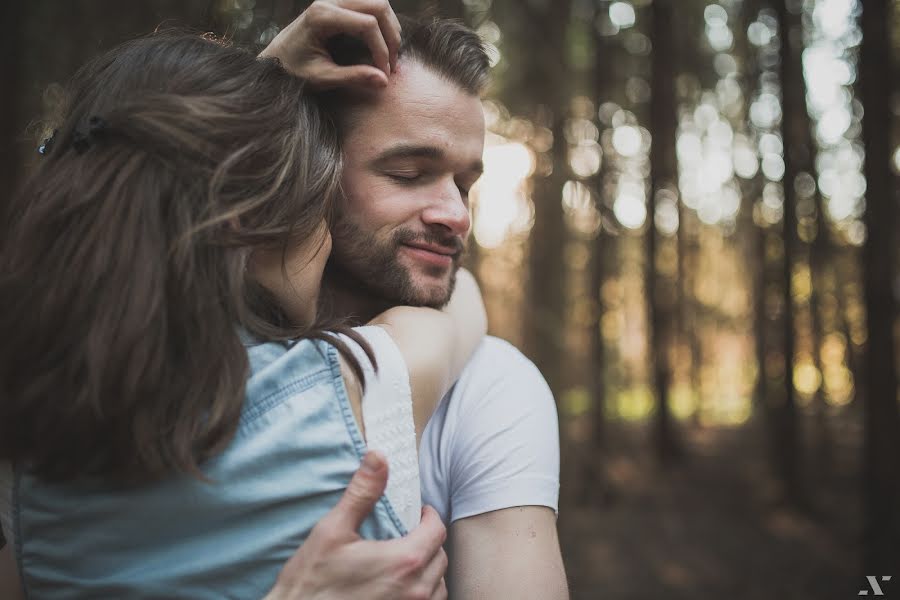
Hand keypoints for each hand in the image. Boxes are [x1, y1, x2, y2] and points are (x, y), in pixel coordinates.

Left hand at [259, 0, 400, 89]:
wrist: (274, 60)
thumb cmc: (293, 70)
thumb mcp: (322, 78)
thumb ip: (353, 77)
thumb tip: (383, 81)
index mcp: (322, 16)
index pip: (368, 24)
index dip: (382, 49)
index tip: (384, 73)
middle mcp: (329, 1)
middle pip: (379, 6)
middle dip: (391, 36)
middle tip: (391, 64)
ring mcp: (334, 0)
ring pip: (378, 3)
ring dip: (389, 28)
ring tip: (388, 56)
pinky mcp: (338, 5)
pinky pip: (369, 6)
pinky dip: (381, 24)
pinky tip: (379, 45)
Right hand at [264, 451, 447, 599]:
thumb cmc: (311, 582)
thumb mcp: (333, 530)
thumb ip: (362, 493)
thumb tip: (378, 458)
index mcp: (403, 561)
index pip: (437, 530)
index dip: (428, 516)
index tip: (417, 513)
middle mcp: (415, 590)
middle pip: (440, 556)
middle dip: (428, 541)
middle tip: (409, 534)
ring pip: (437, 585)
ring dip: (428, 570)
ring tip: (406, 561)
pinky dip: (422, 592)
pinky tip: (400, 586)